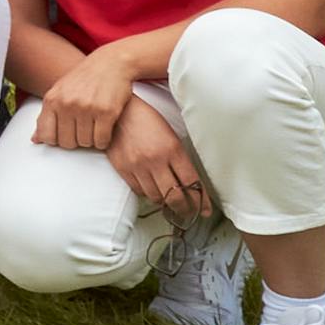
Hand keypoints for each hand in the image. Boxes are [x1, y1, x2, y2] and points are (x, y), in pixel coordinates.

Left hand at [35, 47, 139, 153]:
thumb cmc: (83, 80)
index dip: (57, 141)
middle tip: (82, 131)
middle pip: (67, 143)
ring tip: (93, 128)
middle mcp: (67, 104)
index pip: (47, 136)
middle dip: (75, 141)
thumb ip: (47, 116)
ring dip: (91, 141)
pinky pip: (101, 140)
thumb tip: (34, 140)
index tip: (65, 135)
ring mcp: (86, 108)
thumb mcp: (59, 92)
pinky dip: (103, 141)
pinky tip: (104, 131)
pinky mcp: (106, 112)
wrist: (110, 63)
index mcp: (52, 100)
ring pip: (85, 143)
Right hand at [107, 99, 213, 223]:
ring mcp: (138, 165)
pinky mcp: (123, 168)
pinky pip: (138, 191)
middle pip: (175, 197)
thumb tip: (189, 183)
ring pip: (156, 197)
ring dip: (165, 202)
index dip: (201, 201)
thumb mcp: (170, 134)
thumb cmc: (146, 120)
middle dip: (185, 209)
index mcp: (173, 149)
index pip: (192, 183)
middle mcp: (156, 160)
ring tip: (169, 201)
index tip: (205, 210)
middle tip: (188, 212)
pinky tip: (152, 190)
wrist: (118, 112)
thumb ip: (179, 158)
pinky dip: (147, 194)